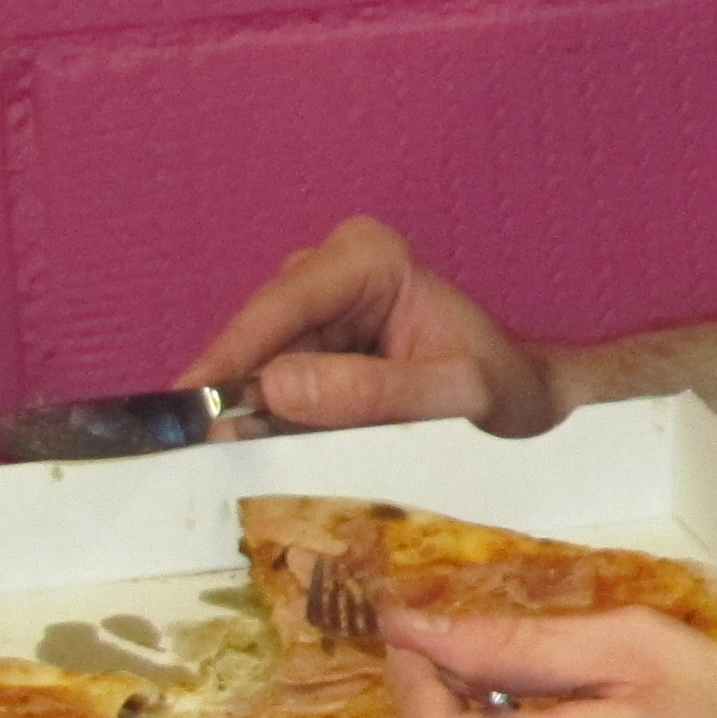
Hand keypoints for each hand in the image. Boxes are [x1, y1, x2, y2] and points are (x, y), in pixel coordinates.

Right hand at [175, 218, 570, 437]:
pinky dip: (268, 419)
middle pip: (260, 335)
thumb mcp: (453, 396)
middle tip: (210, 452)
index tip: (188, 402)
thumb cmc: (505, 388)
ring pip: (258, 363)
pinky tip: (272, 449)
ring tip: (254, 459)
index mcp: (370, 257)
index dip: (231, 356)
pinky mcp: (311, 341)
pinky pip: (271, 381)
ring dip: (252, 412)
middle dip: (237, 393)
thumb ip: (371, 392)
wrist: (528, 401)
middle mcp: (334, 267)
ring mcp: (318, 304)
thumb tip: (274, 386)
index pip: (282, 306)